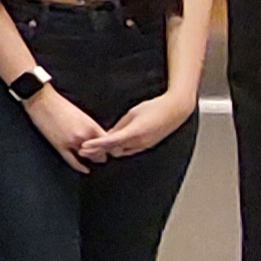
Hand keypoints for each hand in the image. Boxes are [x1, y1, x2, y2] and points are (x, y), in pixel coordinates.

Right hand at [23, 86, 105, 171]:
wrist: (43, 101)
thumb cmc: (61, 104)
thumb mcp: (82, 114)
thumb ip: (90, 126)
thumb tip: (98, 135)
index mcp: (91, 125)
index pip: (108, 142)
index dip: (112, 147)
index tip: (113, 148)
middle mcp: (84, 135)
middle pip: (101, 152)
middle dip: (103, 153)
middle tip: (104, 154)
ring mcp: (71, 142)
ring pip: (89, 158)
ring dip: (93, 159)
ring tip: (94, 158)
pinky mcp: (60, 146)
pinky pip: (73, 162)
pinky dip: (81, 167)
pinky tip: (85, 170)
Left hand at [78, 89, 196, 160]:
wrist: (175, 110)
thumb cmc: (154, 108)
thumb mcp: (132, 113)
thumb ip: (120, 125)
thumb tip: (108, 134)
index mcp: (134, 133)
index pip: (110, 142)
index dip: (96, 145)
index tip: (85, 146)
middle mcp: (139, 143)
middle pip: (114, 151)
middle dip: (100, 150)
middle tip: (86, 148)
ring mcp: (144, 145)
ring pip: (122, 151)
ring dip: (110, 150)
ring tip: (97, 145)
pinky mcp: (148, 145)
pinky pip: (130, 150)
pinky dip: (120, 148)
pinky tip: (114, 143)